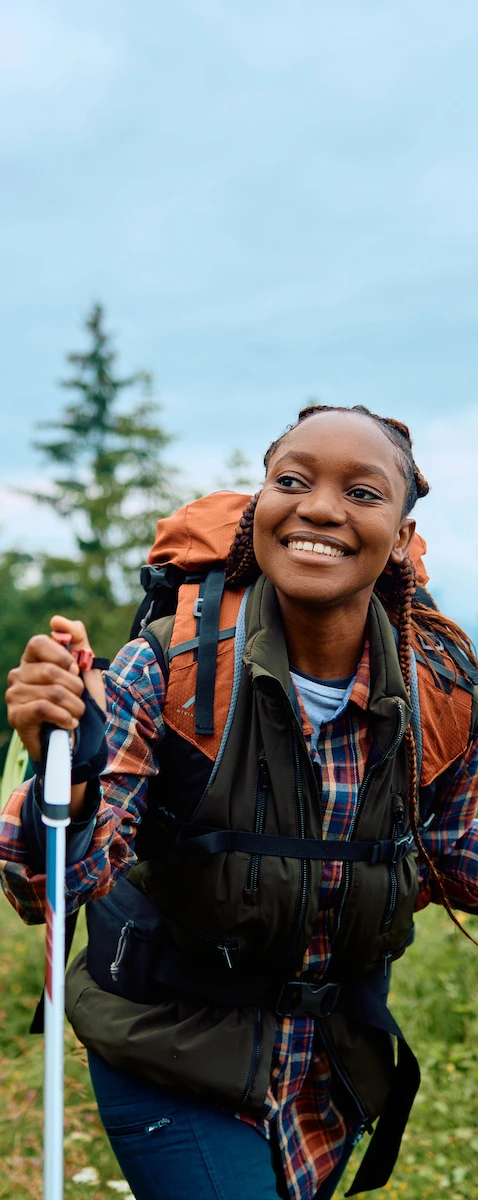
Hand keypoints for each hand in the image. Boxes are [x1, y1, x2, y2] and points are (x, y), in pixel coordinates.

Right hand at [6, 616, 105, 763]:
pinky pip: (44, 708)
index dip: (61, 655)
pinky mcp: (16, 717)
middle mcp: (19, 674)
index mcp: (33, 659)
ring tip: (76, 715)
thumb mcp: (86, 669)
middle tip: (80, 699)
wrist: (81, 741)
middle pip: (49, 670)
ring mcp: (14, 695)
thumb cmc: (82, 703)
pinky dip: (64, 717)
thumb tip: (57, 620)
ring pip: (51, 692)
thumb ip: (78, 640)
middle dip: (75, 687)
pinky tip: (69, 723)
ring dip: (74, 707)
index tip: (75, 669)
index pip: (39, 642)